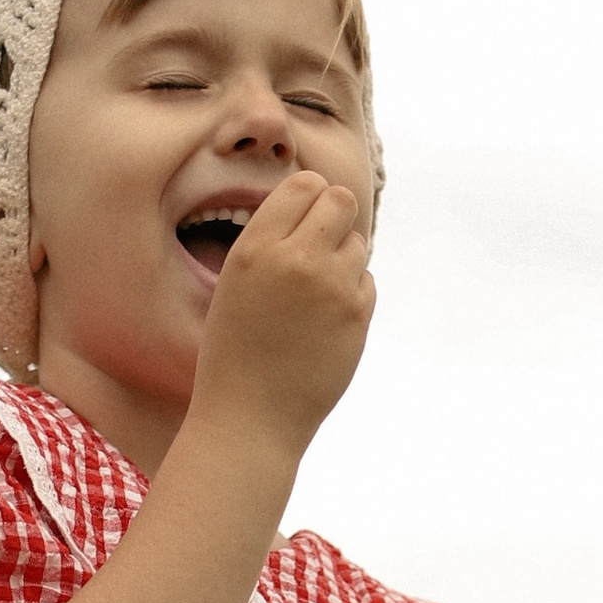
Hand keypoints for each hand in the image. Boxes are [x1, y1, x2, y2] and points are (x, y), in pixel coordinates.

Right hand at [191, 170, 374, 455]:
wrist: (251, 418)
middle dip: (336, 218)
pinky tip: (326, 322)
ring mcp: (331, 287)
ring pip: (358, 243)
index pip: (305, 184)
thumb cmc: (235, 352)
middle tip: (322, 247)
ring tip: (316, 296)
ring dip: (344, 260)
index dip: (310, 199)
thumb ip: (272, 243)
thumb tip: (319, 206)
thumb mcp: (236, 284)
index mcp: (256, 247)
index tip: (305, 222)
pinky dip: (352, 294)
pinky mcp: (357, 316)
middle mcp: (296, 258)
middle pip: (341, 200)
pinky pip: (367, 282)